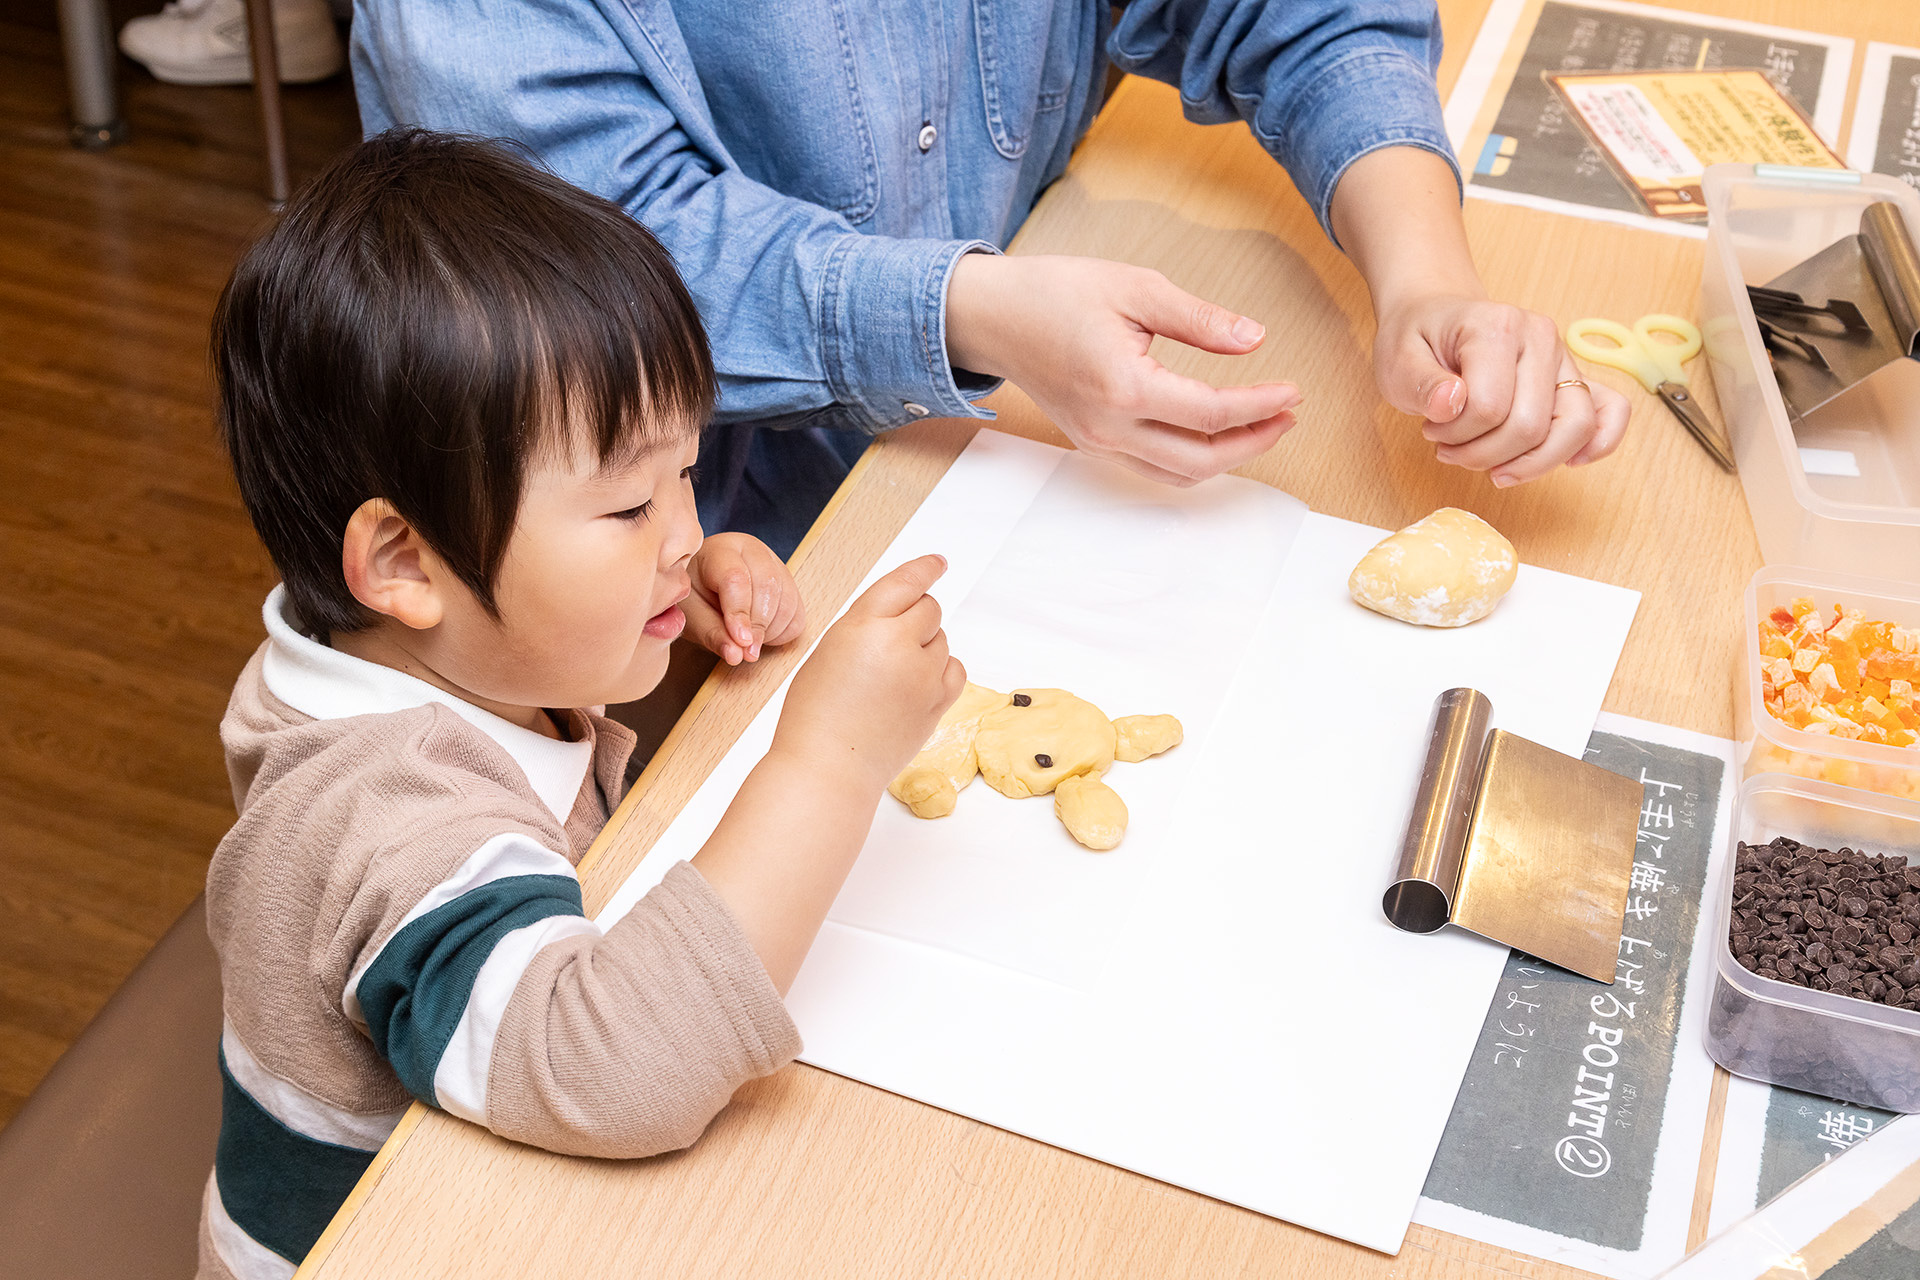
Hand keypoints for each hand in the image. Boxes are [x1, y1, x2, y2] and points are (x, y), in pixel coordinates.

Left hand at [684, 533, 805, 664]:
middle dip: (759, 625)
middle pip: (768, 586)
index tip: (741, 642)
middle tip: (747, 652)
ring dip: (770, 630)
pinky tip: (761, 635)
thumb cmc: (694, 597)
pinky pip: (797, 612)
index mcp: (720, 550)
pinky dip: (783, 632)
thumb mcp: (692, 615)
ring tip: (748, 642)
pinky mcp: (789, 582)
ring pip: (787, 600)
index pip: (735, 578)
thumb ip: (712, 633)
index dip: (740, 613)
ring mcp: (775, 563)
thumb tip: (736, 655)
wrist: (706, 585)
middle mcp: (753, 550)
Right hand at [772, 554, 965, 792]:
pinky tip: (918, 683)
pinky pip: (954, 670)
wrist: (829, 768)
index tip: (939, 563)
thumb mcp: (829, 651)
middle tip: (892, 642)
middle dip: (915, 617)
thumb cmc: (816, 714)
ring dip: (925, 647)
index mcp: (862, 625)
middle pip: (929, 610)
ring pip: (942, 640)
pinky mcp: (937, 704)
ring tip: (892, 674)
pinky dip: (940, 670)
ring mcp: (922, 677)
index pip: (905, 583)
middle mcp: (898, 645)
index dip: (925, 569)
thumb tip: (900, 617)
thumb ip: (865, 627)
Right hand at [946, 254, 1299, 485]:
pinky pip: (1153, 468)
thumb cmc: (1056, 293)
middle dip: (1254, 442)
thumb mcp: (1135, 287)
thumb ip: (1199, 319)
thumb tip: (1253, 340)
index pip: (1210, 414)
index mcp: (1122, 387)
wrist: (994, 317)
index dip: (1260, 406)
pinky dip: (1193, 460)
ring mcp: (1099, 442)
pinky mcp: (1093, 442)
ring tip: (1262, 427)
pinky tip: (1216, 435)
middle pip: (1201, 460)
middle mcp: (1109, 427)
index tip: (1293, 391)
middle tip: (1288, 415)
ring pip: (1178, 475)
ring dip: (1226, 459)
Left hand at [1373, 293, 1629, 485]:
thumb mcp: (1396, 360)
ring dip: (1529, 463)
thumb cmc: (1418, 339)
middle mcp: (1539, 338)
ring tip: (1490, 464)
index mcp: (1496, 327)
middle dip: (1485, 455)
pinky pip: (1611, 410)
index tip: (1431, 429)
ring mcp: (1562, 357)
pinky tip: (1571, 462)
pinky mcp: (1574, 376)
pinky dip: (1598, 442)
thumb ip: (1420, 384)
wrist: (1435, 314)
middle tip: (1450, 449)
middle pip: (1531, 426)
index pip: (1488, 408)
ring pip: (1574, 428)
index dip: (1456, 435)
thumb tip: (1451, 405)